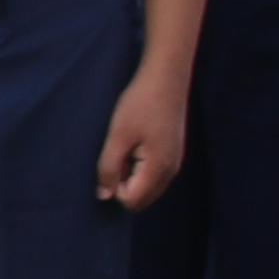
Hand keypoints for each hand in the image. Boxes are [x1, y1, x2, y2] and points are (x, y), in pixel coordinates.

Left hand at [96, 58, 190, 211]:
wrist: (166, 77)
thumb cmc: (140, 104)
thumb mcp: (117, 136)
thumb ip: (108, 168)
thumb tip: (103, 197)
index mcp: (159, 169)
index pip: (131, 201)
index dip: (114, 186)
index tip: (110, 160)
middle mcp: (171, 171)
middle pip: (141, 199)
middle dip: (123, 185)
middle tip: (117, 154)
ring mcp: (175, 162)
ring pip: (146, 187)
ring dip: (130, 175)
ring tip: (126, 147)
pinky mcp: (173, 153)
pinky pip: (152, 174)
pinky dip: (139, 167)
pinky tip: (135, 143)